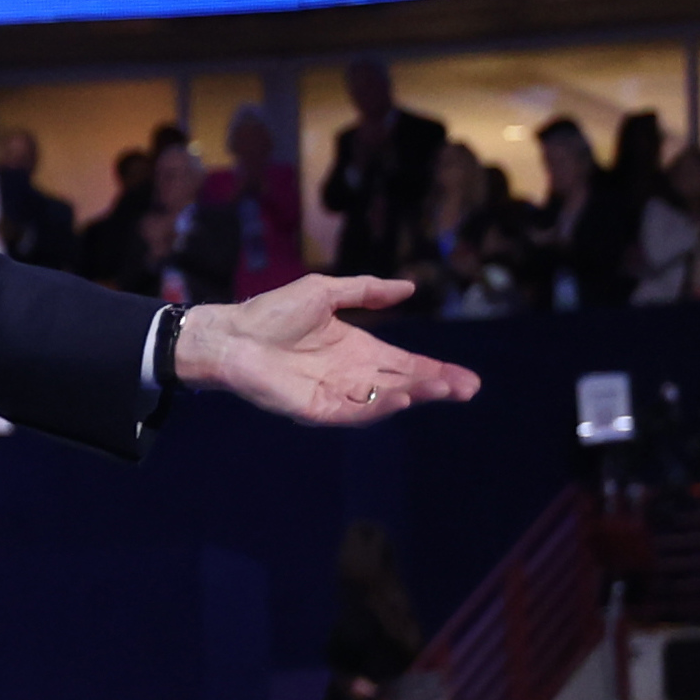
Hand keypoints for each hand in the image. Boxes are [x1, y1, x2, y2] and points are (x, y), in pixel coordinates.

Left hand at [172, 277, 479, 426]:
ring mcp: (336, 394)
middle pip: (403, 384)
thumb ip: (367, 291)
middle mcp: (352, 375)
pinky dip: (379, 405)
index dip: (435, 371)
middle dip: (436, 387)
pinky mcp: (316, 408)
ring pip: (384, 399)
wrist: (232, 333)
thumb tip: (409, 288)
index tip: (464, 379)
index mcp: (358, 349)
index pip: (405, 363)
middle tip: (467, 389)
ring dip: (414, 395)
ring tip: (442, 388)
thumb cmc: (272, 312)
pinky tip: (401, 396)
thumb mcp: (327, 292)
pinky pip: (354, 411)